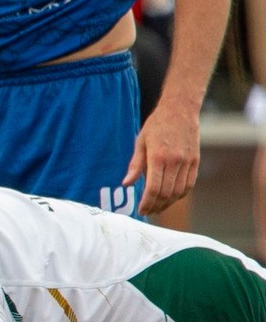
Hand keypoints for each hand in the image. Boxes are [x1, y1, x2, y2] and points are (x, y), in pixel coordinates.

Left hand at [125, 101, 200, 216]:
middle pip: (167, 193)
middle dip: (156, 206)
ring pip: (179, 192)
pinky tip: (171, 198)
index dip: (147, 203)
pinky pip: (189, 184)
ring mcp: (187, 162)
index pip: (153, 188)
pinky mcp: (195, 161)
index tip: (141, 210)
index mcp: (158, 157)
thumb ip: (135, 165)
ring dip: (168, 203)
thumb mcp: (140, 142)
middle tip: (147, 211)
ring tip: (157, 207)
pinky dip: (180, 195)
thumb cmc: (156, 125)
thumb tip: (126, 184)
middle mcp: (175, 161)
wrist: (180, 110)